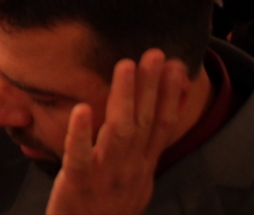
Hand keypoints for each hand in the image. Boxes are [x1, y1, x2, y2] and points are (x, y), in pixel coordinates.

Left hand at [45, 49, 186, 214]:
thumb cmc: (106, 209)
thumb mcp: (135, 181)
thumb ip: (143, 150)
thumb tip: (156, 120)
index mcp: (142, 168)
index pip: (162, 127)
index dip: (170, 96)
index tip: (176, 65)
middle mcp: (130, 171)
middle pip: (145, 123)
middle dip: (151, 87)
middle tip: (155, 54)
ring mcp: (105, 177)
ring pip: (119, 133)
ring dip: (124, 97)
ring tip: (124, 66)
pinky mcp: (77, 185)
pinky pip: (80, 157)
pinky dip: (81, 133)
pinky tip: (81, 109)